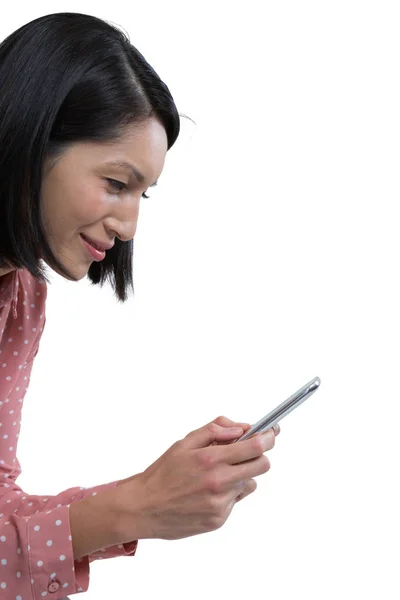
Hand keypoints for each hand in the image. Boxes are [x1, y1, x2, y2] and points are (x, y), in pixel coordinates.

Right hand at [115, 415, 278, 542]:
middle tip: (246, 452)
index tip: (272, 432)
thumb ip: (215, 430)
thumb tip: (242, 428)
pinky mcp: (219, 520)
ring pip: (249, 483)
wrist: (143, 507)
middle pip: (262, 466)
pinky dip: (228, 494)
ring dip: (240, 476)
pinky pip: (236, 501)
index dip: (268, 437)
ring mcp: (220, 504)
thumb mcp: (185, 442)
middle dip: (259, 456)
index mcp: (210, 459)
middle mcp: (218, 482)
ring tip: (216, 475)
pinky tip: (207, 492)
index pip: (255, 447)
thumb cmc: (163, 473)